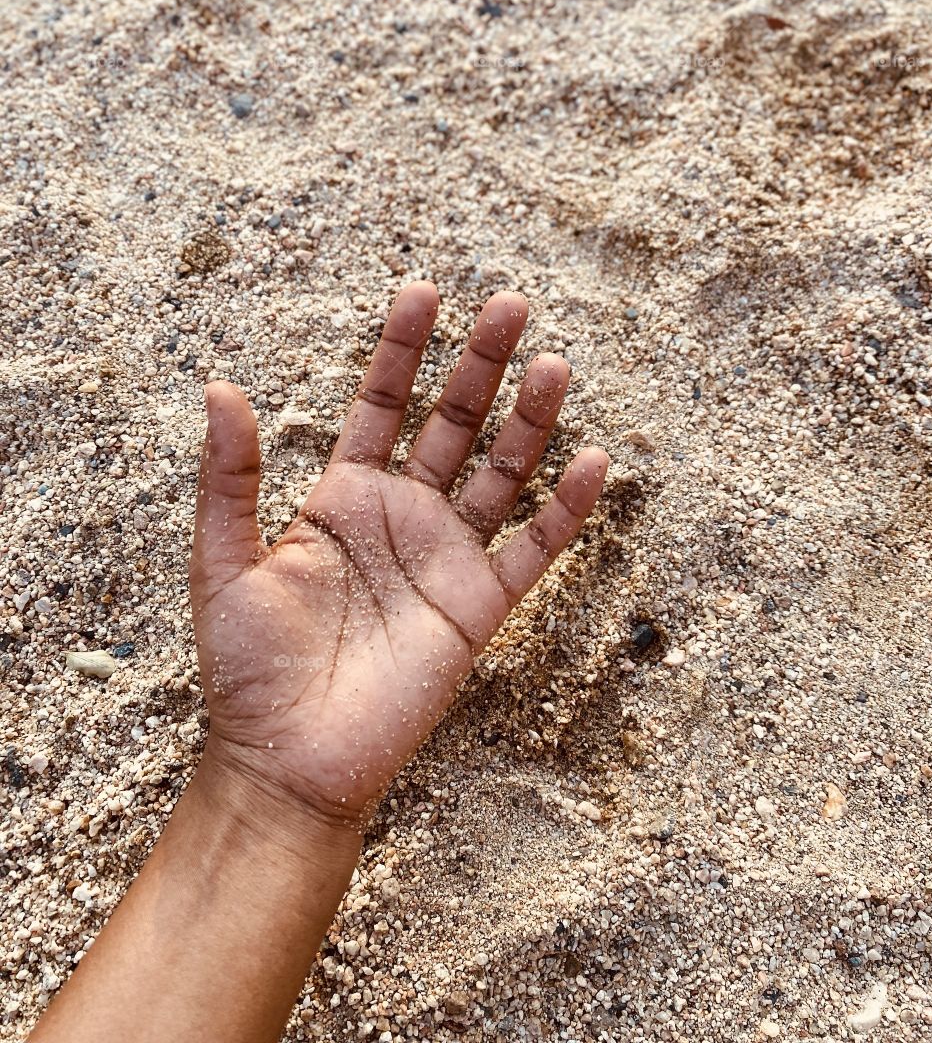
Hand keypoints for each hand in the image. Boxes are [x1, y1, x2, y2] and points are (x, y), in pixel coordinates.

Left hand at [190, 282, 607, 827]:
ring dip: (529, 421)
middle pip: (452, 423)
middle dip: (480, 364)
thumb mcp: (222, 563)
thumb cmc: (246, 669)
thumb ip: (228, 479)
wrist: (288, 763)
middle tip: (511, 305)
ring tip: (553, 365)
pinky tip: (589, 461)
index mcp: (341, 498)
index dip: (401, 350)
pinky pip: (532, 549)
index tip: (424, 291)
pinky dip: (563, 509)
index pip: (381, 405)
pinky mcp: (478, 608)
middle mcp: (401, 517)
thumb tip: (218, 385)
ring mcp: (444, 559)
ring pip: (499, 474)